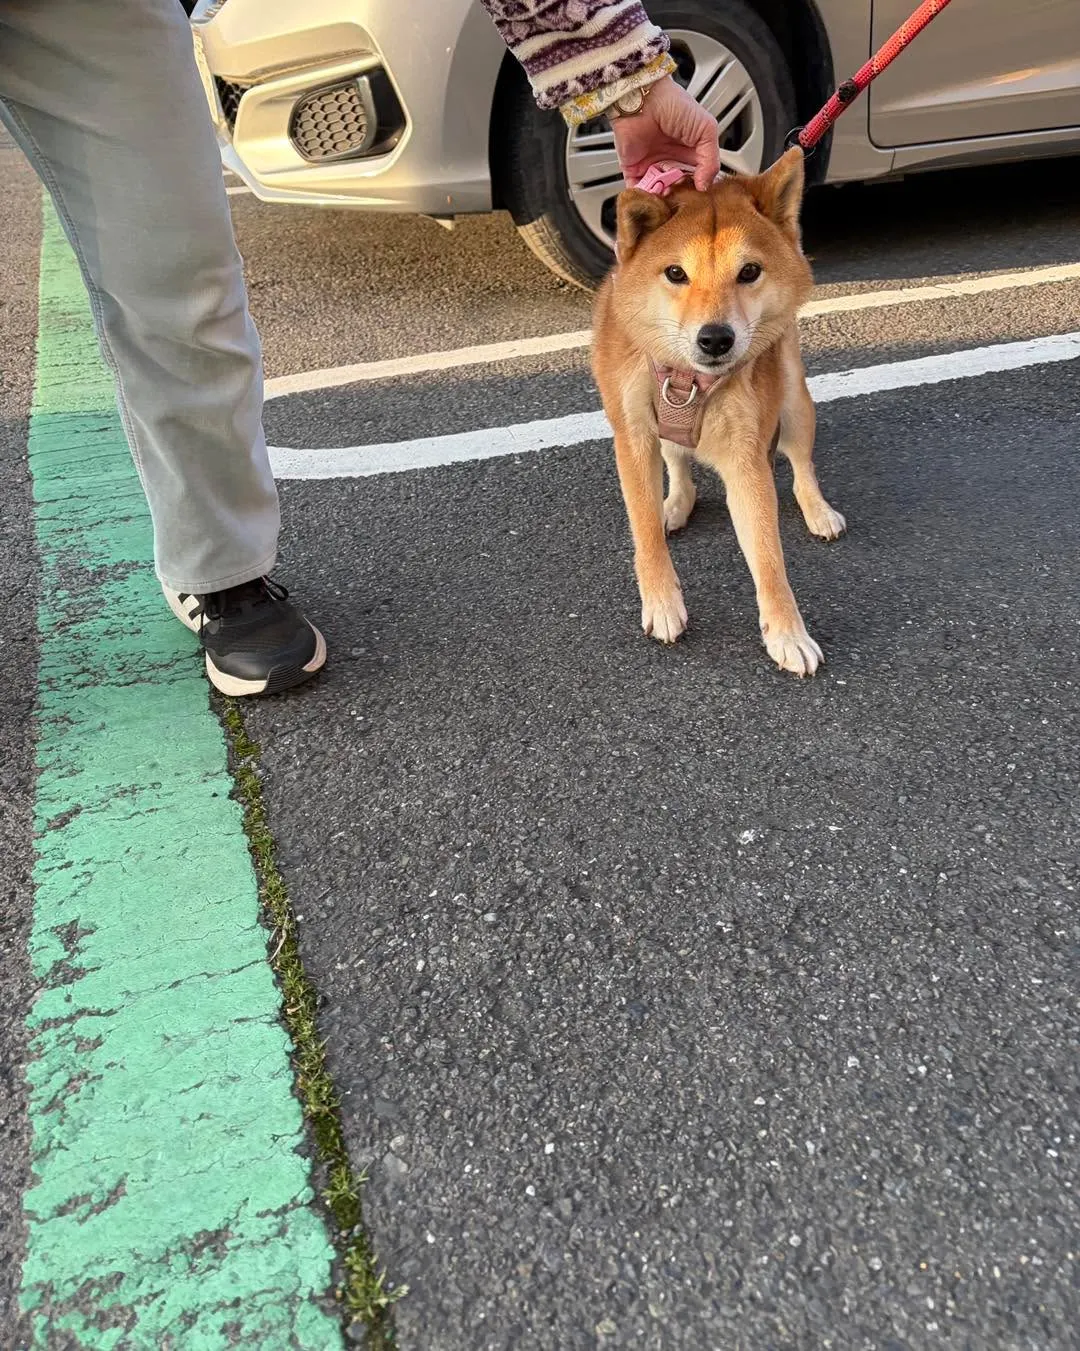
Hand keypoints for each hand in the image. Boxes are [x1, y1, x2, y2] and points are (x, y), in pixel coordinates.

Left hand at [611, 74, 719, 190]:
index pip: (699, 177)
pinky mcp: (634, 170)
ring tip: (668, 190)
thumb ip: (711, 159)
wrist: (642, 99)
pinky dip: (645, 198)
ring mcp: (653, 166)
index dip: (700, 185)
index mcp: (690, 151)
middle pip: (680, 188)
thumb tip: (705, 185)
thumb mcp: (705, 129)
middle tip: (682, 190)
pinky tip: (654, 195)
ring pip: (661, 193)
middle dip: (681, 193)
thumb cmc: (672, 104)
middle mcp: (672, 160)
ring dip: (665, 197)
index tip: (701, 191)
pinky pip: (639, 191)